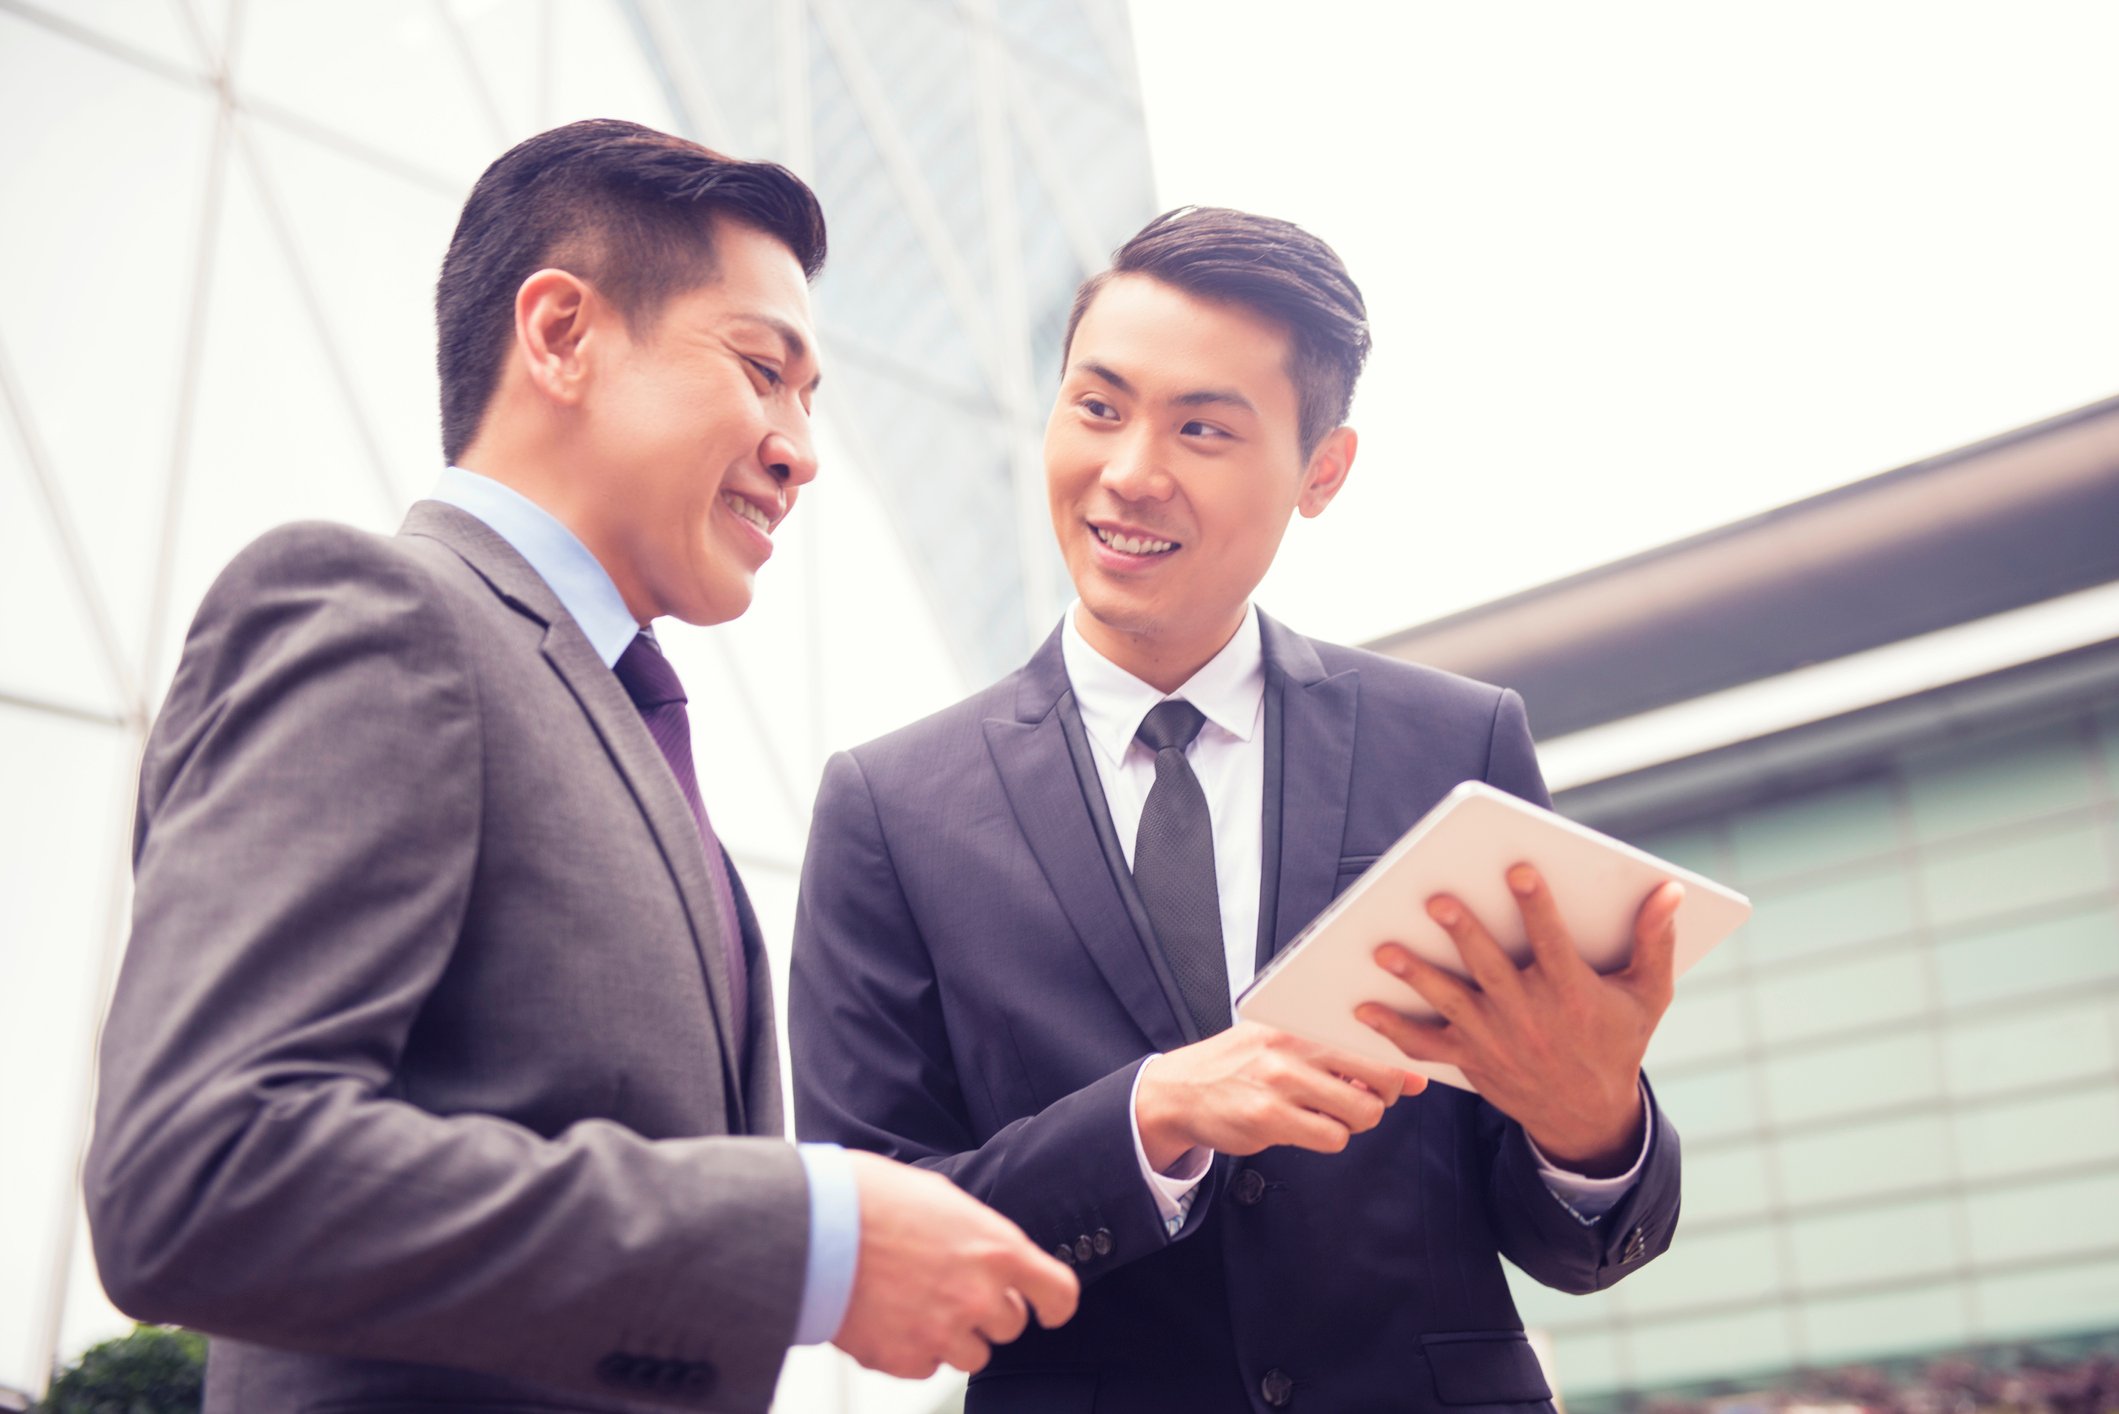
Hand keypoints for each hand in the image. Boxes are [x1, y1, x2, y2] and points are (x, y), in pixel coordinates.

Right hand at [831, 1152, 1078, 1378]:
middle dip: (987, 1311)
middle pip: (1010, 1326)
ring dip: (952, 1334)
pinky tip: (889, 1315)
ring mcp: (942, 1331)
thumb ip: (977, 1235)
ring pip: (972, 1355)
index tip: (1049, 1309)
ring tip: (914, 1300)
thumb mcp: (942, 1199)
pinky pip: (925, 1367)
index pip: (1058, 1292)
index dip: (1055, 1305)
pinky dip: (912, 1349)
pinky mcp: (903, 1359)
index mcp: (996, 1249)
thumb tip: (986, 1253)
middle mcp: (977, 1295)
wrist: (811, 1225)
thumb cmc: (870, 1199)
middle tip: (949, 1287)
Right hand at [1133, 1021, 1422, 1172]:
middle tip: (1364, 1098)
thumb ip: (1347, 1056)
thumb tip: (1417, 1079)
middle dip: (1384, 1096)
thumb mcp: (1287, 1044)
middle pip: (1381, 1076)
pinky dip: (1329, 1138)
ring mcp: (1281, 1081)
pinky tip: (1306, 1126)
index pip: (1373, 1037)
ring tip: (1329, 1113)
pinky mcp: (1269, 1118)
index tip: (1399, 1076)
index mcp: (1300, 1020)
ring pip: (1362, 1112)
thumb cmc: (1240, 1065)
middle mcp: (1293, 1045)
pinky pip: (1332, 1138)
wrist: (1181, 1090)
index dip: (1396, 1063)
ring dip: (1353, 1122)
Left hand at [1356, 866, 1681, 1175]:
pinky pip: (1426, 1045)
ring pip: (1450, 1003)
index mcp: (1573, 994)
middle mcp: (1530, 1016)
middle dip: (1464, 933)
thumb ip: (1655, 941)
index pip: (1553, 943)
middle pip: (1491, 969)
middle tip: (1436, 899)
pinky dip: (1393, 1029)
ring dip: (1416, 976)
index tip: (1519, 870)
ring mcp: (1495, 1040)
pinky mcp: (1470, 1059)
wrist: (1588, 1114)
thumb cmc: (1618, 1040)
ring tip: (1384, 949)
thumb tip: (1670, 890)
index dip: (1537, 907)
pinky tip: (1363, 1007)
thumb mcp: (1648, 995)